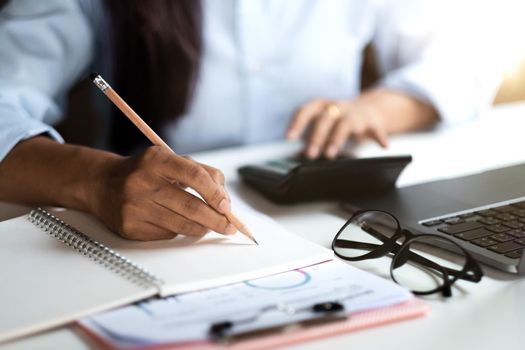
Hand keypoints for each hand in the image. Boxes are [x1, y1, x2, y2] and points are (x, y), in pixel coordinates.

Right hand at [89, 146, 235, 240]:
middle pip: (190, 206)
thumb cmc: (146, 172)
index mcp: (156, 159)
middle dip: (216, 220)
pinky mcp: (129, 226)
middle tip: (229, 226)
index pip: (195, 176)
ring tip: (209, 226)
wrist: (102, 183)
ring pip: (181, 225)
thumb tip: (225, 202)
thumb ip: (202, 173)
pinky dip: (178, 231)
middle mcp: (142, 181)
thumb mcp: (171, 161)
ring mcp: (134, 206)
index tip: (227, 206)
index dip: (216, 193)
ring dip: (201, 228)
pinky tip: (176, 223)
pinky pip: (166, 234)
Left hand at [286, 98, 388, 158]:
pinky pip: (376, 129)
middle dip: (316, 136)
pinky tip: (384, 146)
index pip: (307, 110)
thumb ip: (310, 136)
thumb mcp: (324, 123)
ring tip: (330, 154)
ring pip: (345, 124)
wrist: (369, 110)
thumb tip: (293, 156)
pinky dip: (380, 137)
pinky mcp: (372, 122)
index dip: (297, 123)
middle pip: (325, 119)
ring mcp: (355, 114)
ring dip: (337, 139)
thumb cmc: (338, 120)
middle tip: (309, 154)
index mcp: (322, 106)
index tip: (289, 138)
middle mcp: (337, 107)